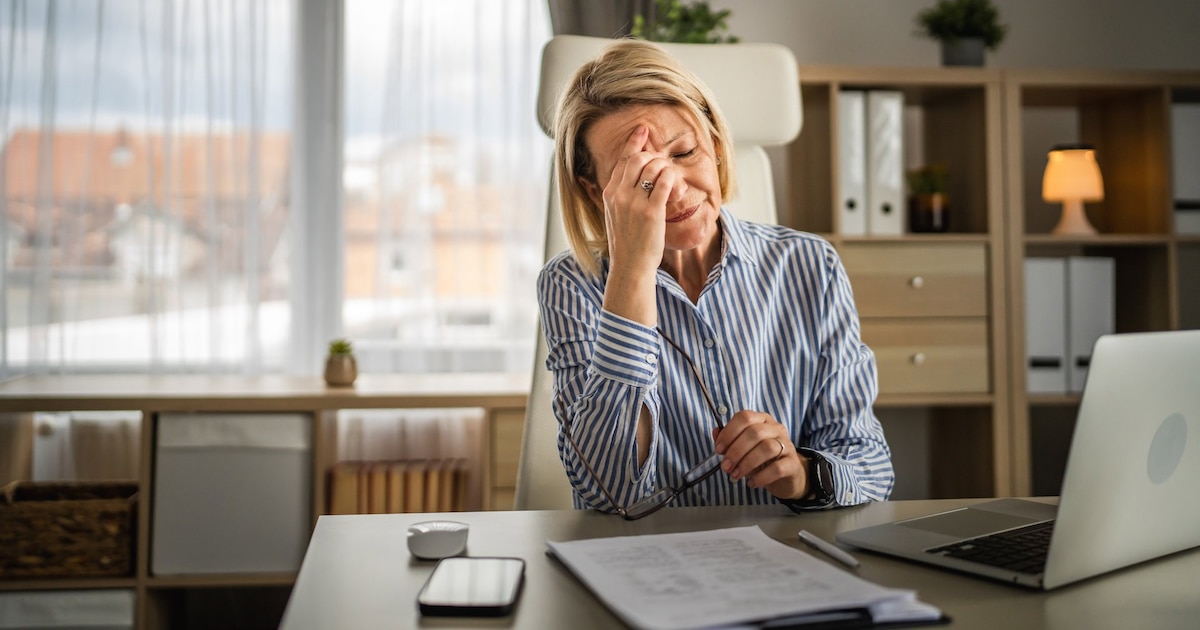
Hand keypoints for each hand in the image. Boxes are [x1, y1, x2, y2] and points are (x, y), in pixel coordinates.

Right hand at [601, 125, 685, 275]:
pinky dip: (671, 178)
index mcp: (610, 193)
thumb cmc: (626, 242)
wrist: (630, 266)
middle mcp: (619, 195)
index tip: (643, 129)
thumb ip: (620, 195)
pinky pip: (664, 182)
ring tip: (670, 177)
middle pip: (638, 159)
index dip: (634, 142)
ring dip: (665, 167)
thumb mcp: (615, 214)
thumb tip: (632, 177)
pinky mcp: (651, 212)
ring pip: (653, 168)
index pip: (623, 160)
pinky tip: (675, 184)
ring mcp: (634, 203)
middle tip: (663, 164)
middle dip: (654, 156)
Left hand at [712, 411, 808, 500]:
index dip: (729, 432)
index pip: (745, 417)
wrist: (786, 477)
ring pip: (767, 448)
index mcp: (762, 420)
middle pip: (755, 433)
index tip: (719, 450)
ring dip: (747, 463)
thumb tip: (716, 432)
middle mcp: (776, 429)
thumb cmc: (761, 460)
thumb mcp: (743, 449)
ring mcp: (787, 445)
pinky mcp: (793, 464)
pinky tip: (751, 483)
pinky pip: (777, 468)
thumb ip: (729, 440)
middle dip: (736, 451)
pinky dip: (761, 477)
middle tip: (726, 467)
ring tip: (736, 475)